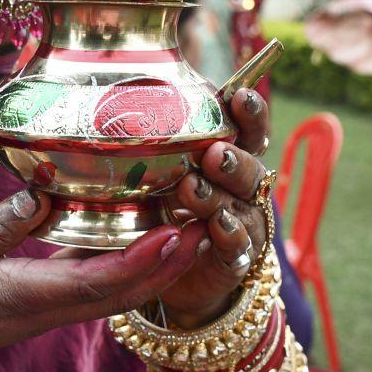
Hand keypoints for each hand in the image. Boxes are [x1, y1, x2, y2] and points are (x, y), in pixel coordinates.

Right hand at [0, 190, 195, 371]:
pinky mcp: (44, 303)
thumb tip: (41, 193)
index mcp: (20, 297)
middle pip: (122, 291)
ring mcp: (47, 310)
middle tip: (208, 221)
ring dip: (158, 263)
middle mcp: (45, 308)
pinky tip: (144, 232)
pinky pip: (96, 287)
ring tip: (192, 222)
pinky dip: (128, 263)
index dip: (140, 261)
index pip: (94, 284)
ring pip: (117, 292)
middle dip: (169, 261)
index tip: (174, 233)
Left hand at [159, 87, 272, 327]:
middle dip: (233, 160)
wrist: (179, 275)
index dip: (250, 114)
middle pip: (250, 169)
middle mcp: (244, 191)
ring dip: (219, 196)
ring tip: (194, 188)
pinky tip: (217, 225)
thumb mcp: (161, 173)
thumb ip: (158, 144)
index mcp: (232, 160)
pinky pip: (238, 246)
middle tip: (214, 153)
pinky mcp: (236, 260)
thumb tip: (122, 97)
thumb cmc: (170, 210)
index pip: (250, 132)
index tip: (239, 97)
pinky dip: (229, 235)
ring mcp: (244, 226)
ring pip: (241, 207)